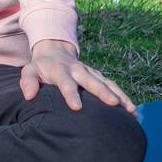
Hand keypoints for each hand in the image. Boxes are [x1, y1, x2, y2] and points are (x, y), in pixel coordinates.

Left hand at [20, 40, 135, 113]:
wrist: (55, 51)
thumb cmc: (40, 67)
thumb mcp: (29, 71)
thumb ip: (28, 81)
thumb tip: (29, 96)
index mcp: (60, 71)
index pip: (66, 83)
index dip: (71, 94)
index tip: (76, 107)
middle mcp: (79, 70)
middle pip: (92, 81)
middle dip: (103, 92)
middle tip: (114, 104)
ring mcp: (91, 73)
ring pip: (107, 83)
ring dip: (120, 95)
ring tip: (131, 110)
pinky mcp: (99, 76)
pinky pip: (113, 86)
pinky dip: (124, 96)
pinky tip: (133, 110)